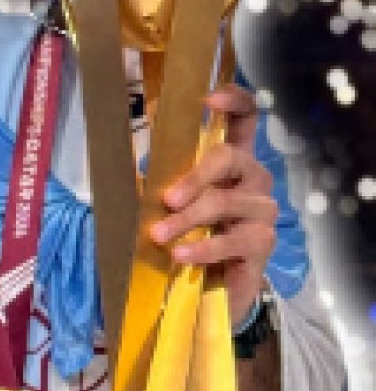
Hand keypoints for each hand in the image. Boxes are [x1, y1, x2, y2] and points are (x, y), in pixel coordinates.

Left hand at [150, 84, 276, 326]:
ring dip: (187, 219)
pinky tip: (180, 255)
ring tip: (159, 236)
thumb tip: (127, 159)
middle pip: (230, 157)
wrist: (211, 293)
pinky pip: (232, 240)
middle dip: (193, 176)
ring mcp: (262, 211)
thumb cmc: (191, 239)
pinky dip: (202, 248)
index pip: (245, 119)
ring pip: (224, 202)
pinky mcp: (263, 244)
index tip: (208, 98)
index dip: (233, 101)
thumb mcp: (173, 206)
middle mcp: (254, 180)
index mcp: (233, 163)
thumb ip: (161, 180)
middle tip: (166, 199)